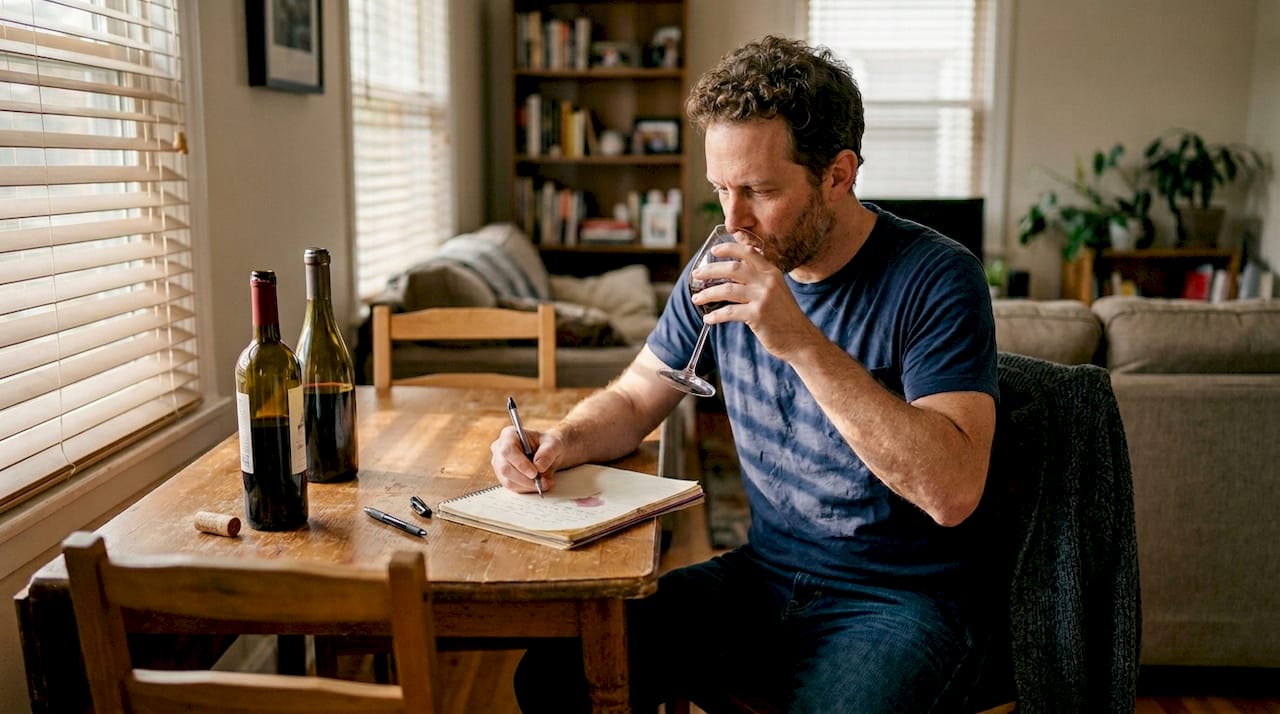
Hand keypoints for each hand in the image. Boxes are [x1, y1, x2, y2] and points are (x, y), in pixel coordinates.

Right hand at [490, 426, 560, 492]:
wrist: (548, 453)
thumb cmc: (548, 444)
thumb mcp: (553, 444)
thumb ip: (547, 453)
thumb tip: (539, 467)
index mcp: (509, 435)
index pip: (508, 450)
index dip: (520, 464)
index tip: (534, 473)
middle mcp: (500, 449)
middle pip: (505, 468)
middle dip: (525, 479)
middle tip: (543, 482)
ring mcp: (499, 464)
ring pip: (508, 481)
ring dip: (528, 486)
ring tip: (545, 484)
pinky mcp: (504, 476)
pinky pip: (512, 487)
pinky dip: (527, 489)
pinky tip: (539, 485)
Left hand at [692, 241, 821, 359]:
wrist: (801, 339)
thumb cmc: (785, 317)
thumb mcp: (777, 291)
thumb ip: (761, 279)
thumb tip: (737, 272)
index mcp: (772, 272)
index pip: (748, 252)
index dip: (729, 249)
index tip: (714, 251)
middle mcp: (767, 281)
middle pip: (733, 268)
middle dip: (710, 270)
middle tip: (696, 274)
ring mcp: (763, 297)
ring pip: (727, 289)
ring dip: (708, 294)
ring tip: (696, 298)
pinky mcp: (758, 315)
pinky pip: (729, 312)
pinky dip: (715, 315)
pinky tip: (708, 319)